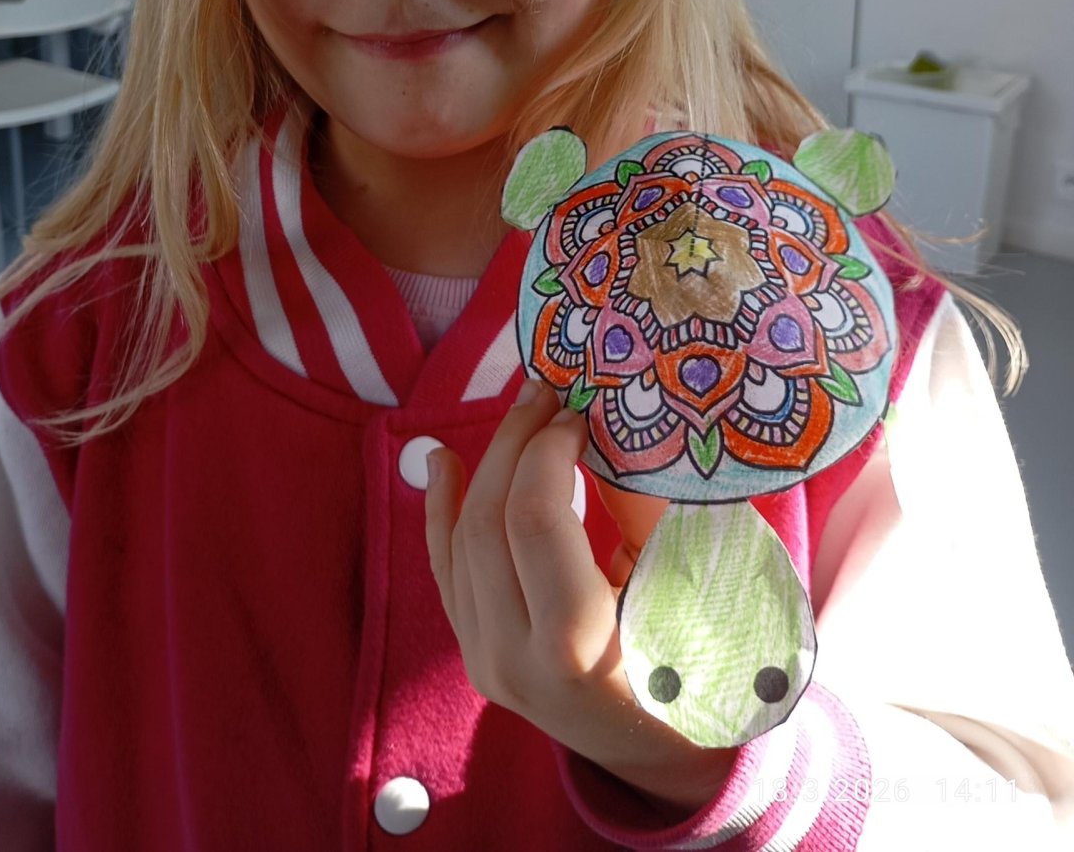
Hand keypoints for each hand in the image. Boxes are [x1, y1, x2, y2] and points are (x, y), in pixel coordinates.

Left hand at [424, 379, 738, 815]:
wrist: (670, 753)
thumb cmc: (701, 663)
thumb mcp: (686, 584)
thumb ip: (639, 507)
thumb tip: (599, 423)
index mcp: (576, 647)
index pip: (535, 519)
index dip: (549, 450)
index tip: (580, 410)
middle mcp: (514, 658)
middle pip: (490, 522)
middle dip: (515, 442)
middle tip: (546, 390)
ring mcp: (485, 661)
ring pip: (461, 540)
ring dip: (485, 464)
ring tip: (519, 410)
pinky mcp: (474, 655)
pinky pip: (446, 570)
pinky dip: (441, 510)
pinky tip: (442, 461)